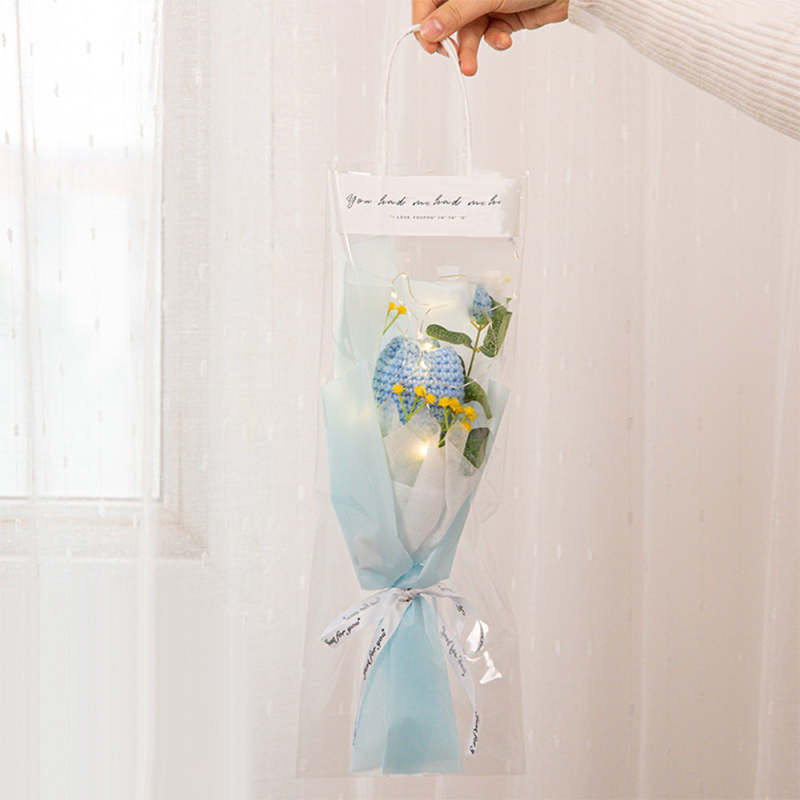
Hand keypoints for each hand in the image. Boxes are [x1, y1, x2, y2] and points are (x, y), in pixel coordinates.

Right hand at [412, 0, 568, 74]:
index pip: (428, 1)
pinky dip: (495, 41)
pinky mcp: (501, 17)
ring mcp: (484, 3)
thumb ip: (455, 14)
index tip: (428, 44)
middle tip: (451, 58)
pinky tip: (503, 40)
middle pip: (446, 20)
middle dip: (451, 42)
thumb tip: (428, 31)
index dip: (425, 23)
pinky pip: (489, 35)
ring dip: (471, 50)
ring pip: (468, 32)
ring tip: (471, 67)